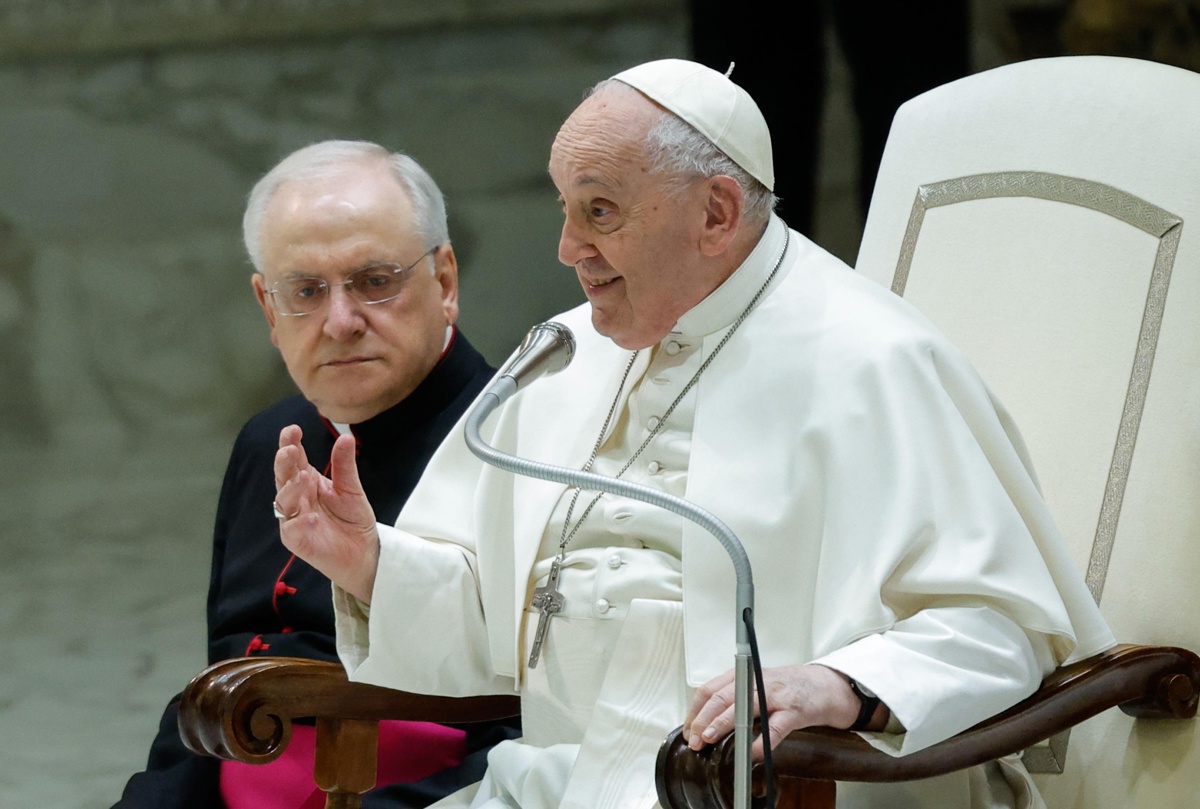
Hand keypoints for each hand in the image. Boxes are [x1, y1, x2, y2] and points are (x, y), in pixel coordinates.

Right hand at [273, 425, 379, 602]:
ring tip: (303, 477)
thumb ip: (345, 465)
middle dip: (283, 462)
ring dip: (290, 489)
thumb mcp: (351, 488)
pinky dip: (299, 522)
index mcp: (307, 481)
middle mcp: (296, 498)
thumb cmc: (353, 519)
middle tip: (289, 448)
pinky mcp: (297, 541)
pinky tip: (310, 516)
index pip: (294, 460)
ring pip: (283, 502)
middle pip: (283, 477)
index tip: (293, 429)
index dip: (290, 443)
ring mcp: (294, 519)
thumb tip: (345, 437)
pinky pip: (292, 530)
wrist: (364, 551)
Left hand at [683, 664, 872, 758]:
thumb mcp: (757, 684)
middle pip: (722, 697)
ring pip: (743, 707)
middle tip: (694, 738)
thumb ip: (734, 697)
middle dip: (703, 719)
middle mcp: (757, 681)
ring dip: (723, 724)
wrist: (826, 686)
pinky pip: (774, 729)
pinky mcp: (794, 712)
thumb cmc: (789, 687)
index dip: (695, 710)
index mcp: (745, 675)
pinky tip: (749, 752)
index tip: (689, 729)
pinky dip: (759, 742)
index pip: (711, 688)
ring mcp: (775, 695)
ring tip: (710, 739)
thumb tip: (706, 721)